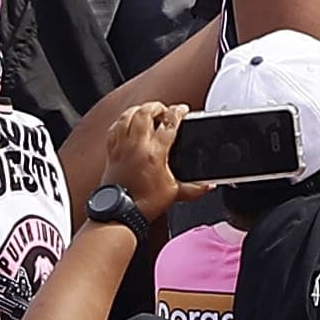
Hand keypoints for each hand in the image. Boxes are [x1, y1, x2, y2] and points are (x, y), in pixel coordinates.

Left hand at [105, 100, 192, 223]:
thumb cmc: (143, 204)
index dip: (178, 112)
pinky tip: (127, 123)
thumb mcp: (173, 193)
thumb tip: (209, 186)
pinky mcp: (111, 152)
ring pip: (127, 117)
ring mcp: (122, 147)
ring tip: (146, 111)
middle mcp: (137, 146)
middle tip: (164, 109)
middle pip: (145, 112)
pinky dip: (122, 122)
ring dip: (138, 110)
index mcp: (155, 153)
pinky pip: (114, 129)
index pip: (169, 123)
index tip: (183, 110)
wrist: (119, 213)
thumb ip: (194, 188)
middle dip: (157, 106)